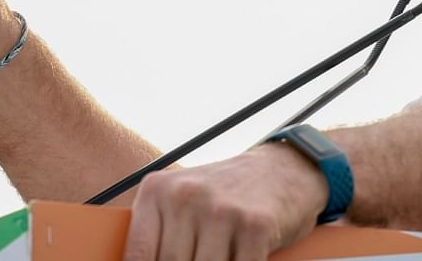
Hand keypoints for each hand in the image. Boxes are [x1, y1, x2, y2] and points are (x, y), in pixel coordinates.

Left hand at [124, 143, 328, 260]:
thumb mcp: (182, 201)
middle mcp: (186, 195)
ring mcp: (221, 210)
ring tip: (223, 256)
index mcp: (157, 190)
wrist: (283, 169)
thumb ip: (160, 234)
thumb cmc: (225, 195)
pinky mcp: (254, 225)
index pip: (138, 256)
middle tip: (200, 260)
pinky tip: (241, 259)